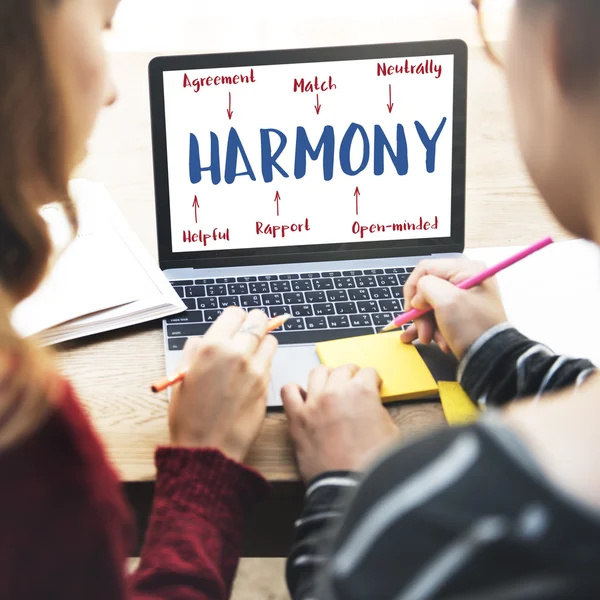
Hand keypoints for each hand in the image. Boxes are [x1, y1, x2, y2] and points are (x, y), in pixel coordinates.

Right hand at [169, 307, 277, 461]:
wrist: (208, 449)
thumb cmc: (189, 416)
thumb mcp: (181, 377)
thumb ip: (194, 351)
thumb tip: (204, 339)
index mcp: (212, 347)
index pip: (235, 313)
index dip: (234, 319)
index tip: (232, 325)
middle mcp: (237, 353)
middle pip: (258, 321)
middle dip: (253, 324)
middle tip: (247, 333)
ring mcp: (255, 369)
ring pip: (270, 339)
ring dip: (262, 342)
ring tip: (250, 353)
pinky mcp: (267, 384)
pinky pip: (271, 362)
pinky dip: (264, 361)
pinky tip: (251, 373)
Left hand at [281, 365, 398, 482]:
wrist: (350, 487)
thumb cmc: (372, 465)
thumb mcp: (391, 432)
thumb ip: (379, 411)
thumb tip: (371, 406)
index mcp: (362, 392)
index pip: (368, 372)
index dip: (372, 380)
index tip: (371, 385)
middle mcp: (336, 392)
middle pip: (343, 369)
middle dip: (351, 375)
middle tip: (353, 385)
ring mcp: (314, 403)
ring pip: (317, 372)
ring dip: (326, 376)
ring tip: (330, 386)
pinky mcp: (297, 418)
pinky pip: (288, 391)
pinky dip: (294, 390)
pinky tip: (303, 397)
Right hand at [400, 258, 506, 358]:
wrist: (492, 359)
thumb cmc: (473, 328)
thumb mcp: (446, 301)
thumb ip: (425, 287)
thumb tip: (418, 297)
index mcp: (466, 269)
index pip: (425, 269)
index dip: (413, 289)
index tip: (411, 310)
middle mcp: (466, 280)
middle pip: (427, 289)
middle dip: (421, 313)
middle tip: (423, 331)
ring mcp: (464, 298)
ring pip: (431, 305)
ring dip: (426, 324)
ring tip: (430, 340)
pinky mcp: (462, 314)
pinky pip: (439, 316)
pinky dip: (432, 328)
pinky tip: (429, 339)